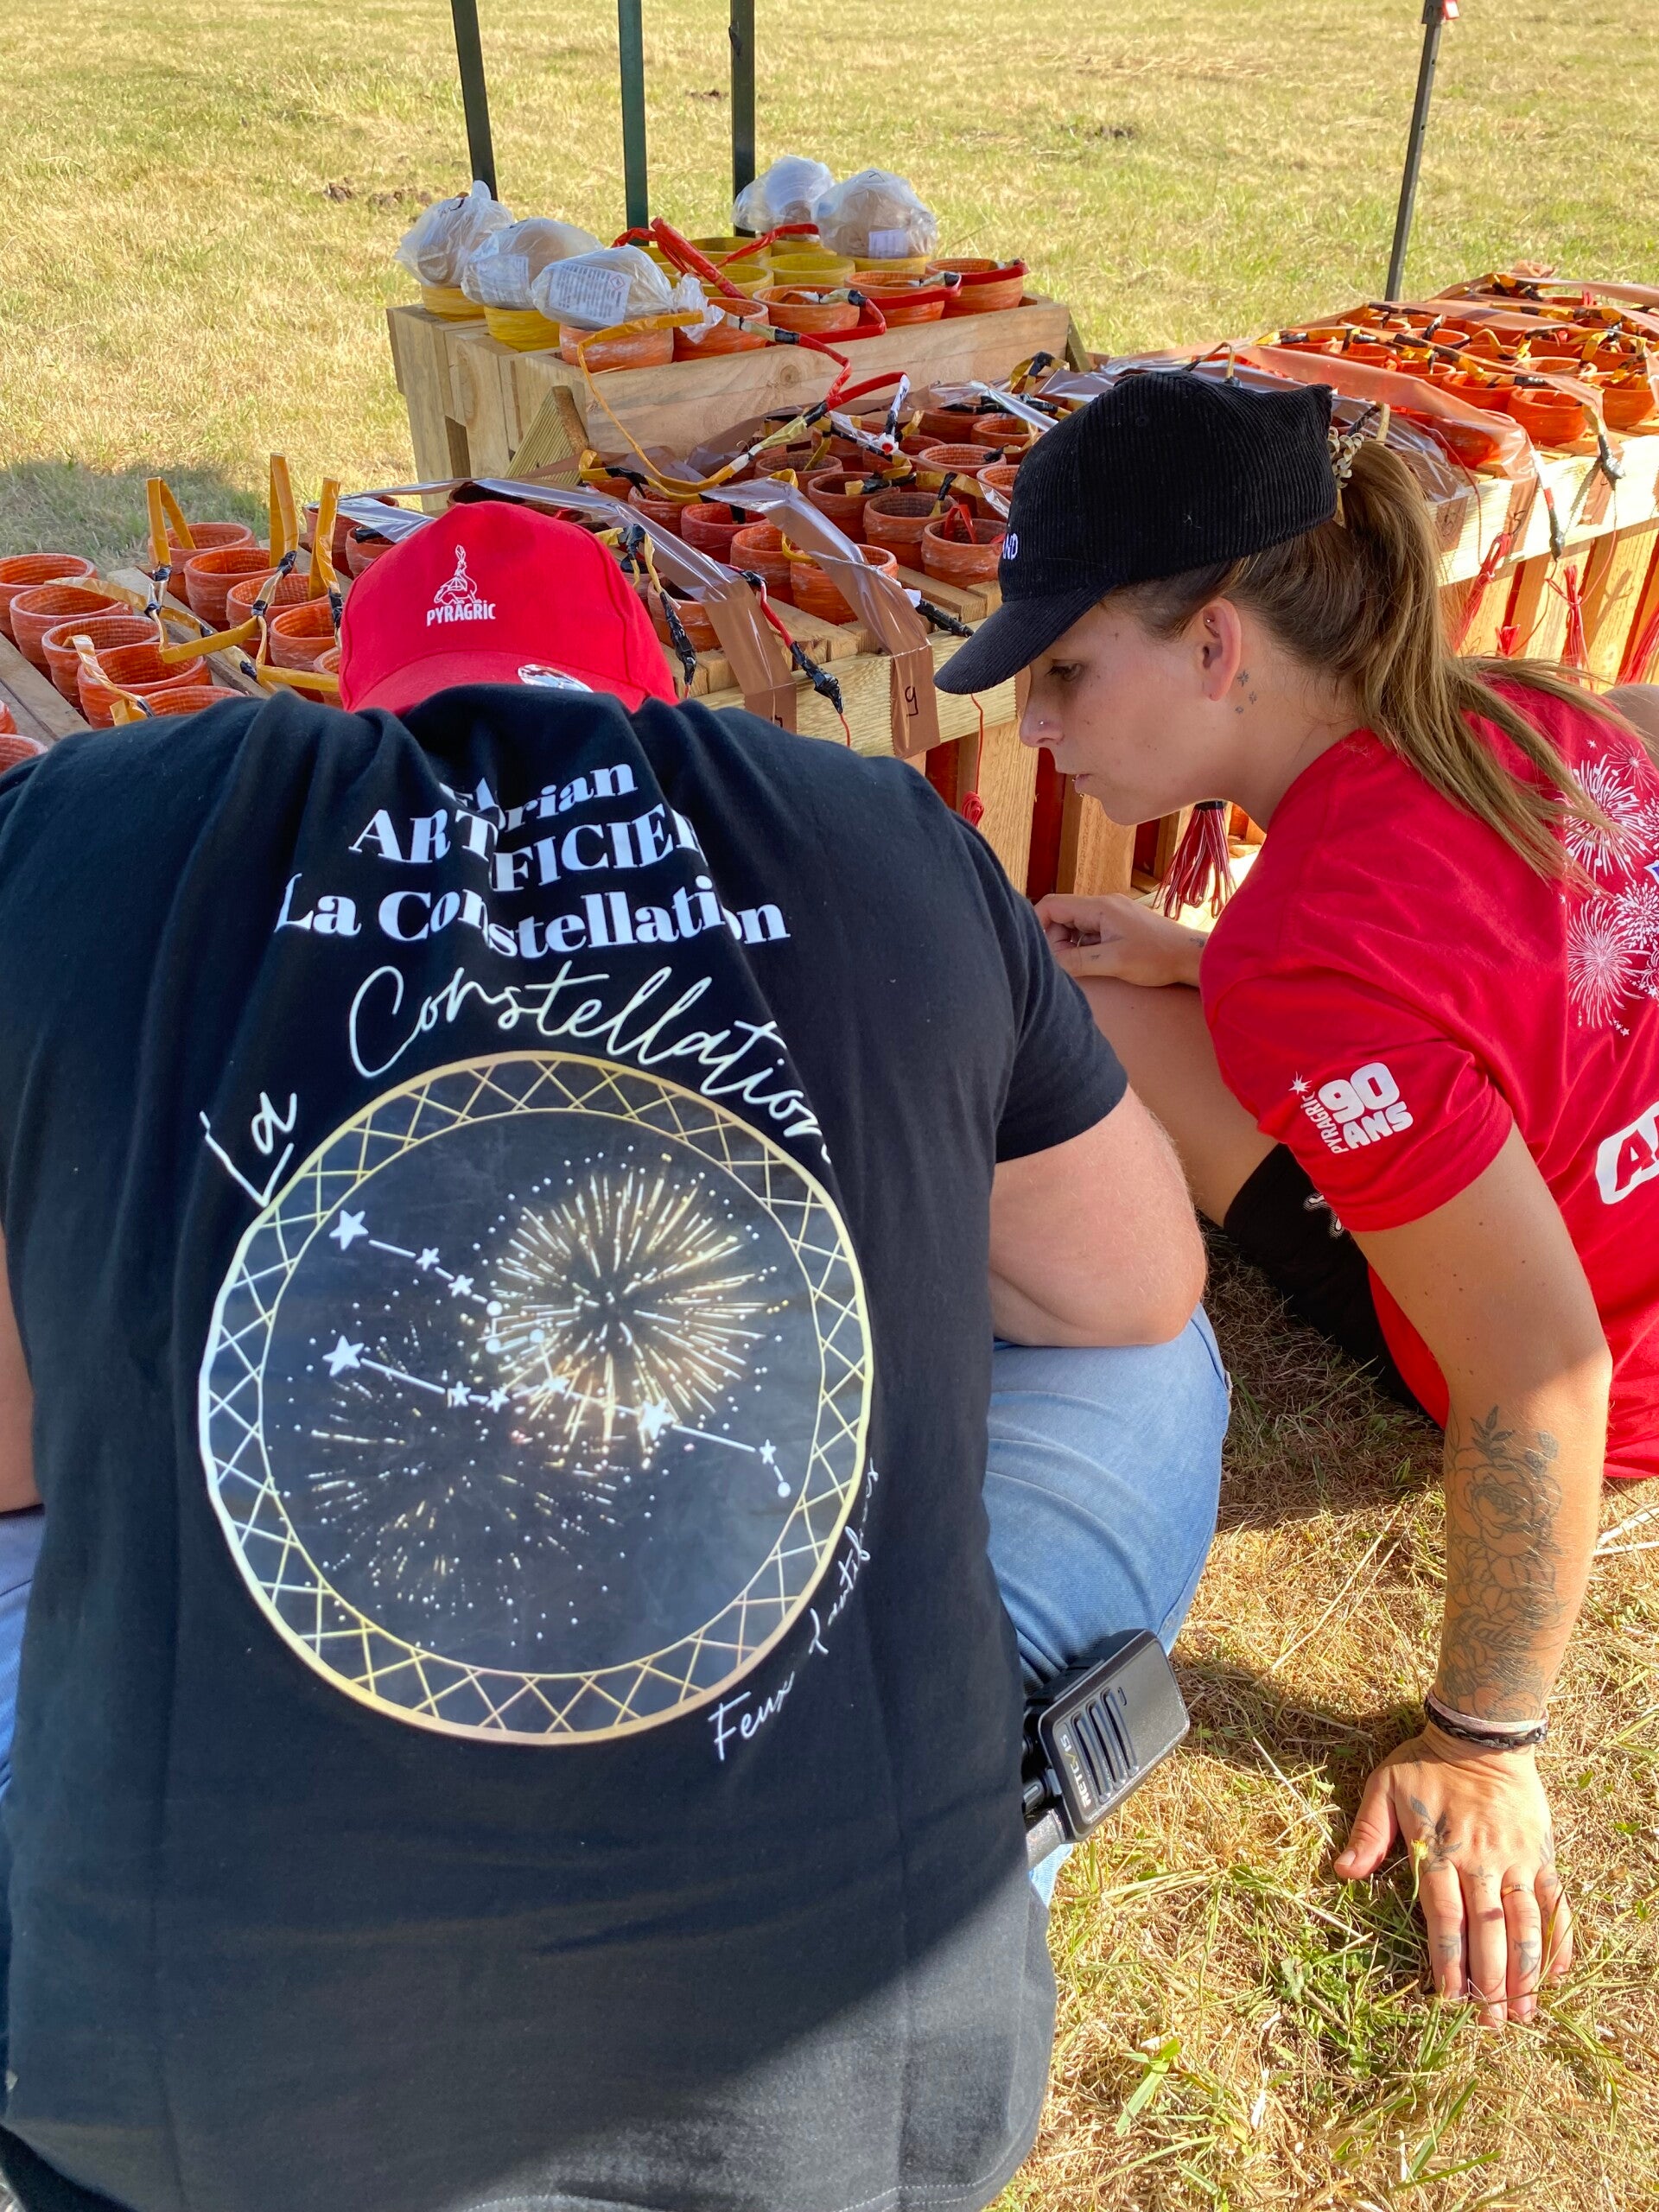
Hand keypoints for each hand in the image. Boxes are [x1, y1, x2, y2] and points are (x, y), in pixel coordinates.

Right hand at [1034, 894, 1205, 988]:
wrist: (1191, 956)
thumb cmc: (1158, 957)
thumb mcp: (1114, 962)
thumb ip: (1077, 961)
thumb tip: (1048, 963)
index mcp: (1099, 907)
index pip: (1052, 904)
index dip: (1037, 925)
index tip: (1037, 950)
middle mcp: (1103, 904)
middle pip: (1061, 916)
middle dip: (1055, 940)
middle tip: (1067, 964)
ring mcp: (1112, 914)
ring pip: (1075, 926)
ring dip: (1070, 946)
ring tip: (1086, 965)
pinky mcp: (1119, 925)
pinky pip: (1090, 932)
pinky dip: (1085, 947)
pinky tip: (1098, 962)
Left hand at [1334, 1729, 1570, 2024]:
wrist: (1482, 1733)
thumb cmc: (1426, 1762)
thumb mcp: (1384, 1787)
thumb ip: (1367, 1833)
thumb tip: (1342, 1871)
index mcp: (1439, 1853)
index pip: (1444, 1918)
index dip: (1447, 1960)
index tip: (1449, 1997)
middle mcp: (1481, 1863)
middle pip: (1487, 1931)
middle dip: (1488, 1980)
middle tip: (1490, 2023)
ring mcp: (1515, 1861)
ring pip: (1524, 1924)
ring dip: (1525, 1971)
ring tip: (1522, 2011)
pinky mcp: (1540, 1855)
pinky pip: (1554, 1902)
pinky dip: (1559, 1938)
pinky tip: (1559, 1972)